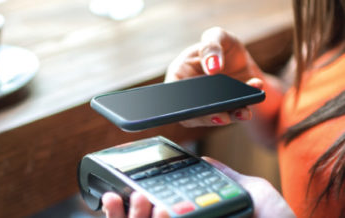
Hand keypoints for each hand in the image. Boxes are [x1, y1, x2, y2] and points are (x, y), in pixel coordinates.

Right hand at [101, 157, 295, 217]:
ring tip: (136, 198)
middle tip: (131, 193)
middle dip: (131, 211)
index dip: (143, 200)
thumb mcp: (252, 191)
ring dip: (134, 217)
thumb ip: (225, 174)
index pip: (164, 209)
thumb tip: (203, 159)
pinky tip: (149, 208)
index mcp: (201, 216)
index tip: (131, 186)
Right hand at [165, 27, 263, 126]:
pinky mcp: (223, 112)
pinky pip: (229, 117)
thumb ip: (211, 45)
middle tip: (223, 116)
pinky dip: (241, 112)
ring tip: (243, 112)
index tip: (197, 102)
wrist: (245, 63)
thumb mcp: (219, 37)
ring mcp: (206, 105)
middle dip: (207, 115)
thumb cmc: (225, 47)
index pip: (173, 92)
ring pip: (210, 118)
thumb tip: (212, 66)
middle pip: (190, 111)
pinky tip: (250, 104)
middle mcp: (189, 93)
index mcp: (180, 73)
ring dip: (228, 116)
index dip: (182, 100)